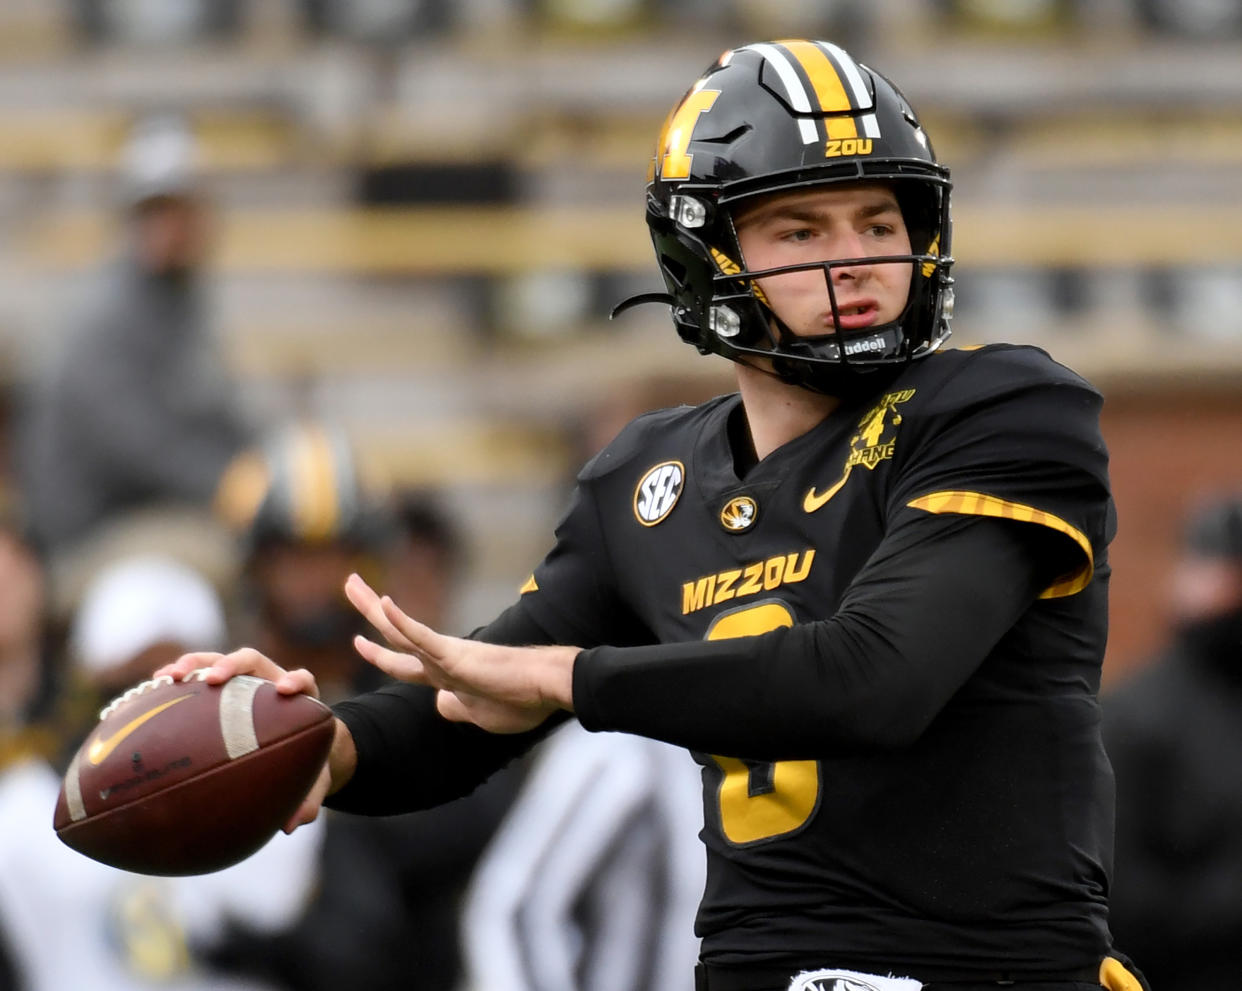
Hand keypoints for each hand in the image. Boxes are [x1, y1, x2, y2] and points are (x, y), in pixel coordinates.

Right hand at [152, 648, 355, 831]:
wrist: (291, 750)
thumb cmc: (302, 764)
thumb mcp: (311, 783)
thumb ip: (308, 800)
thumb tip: (292, 825)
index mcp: (297, 699)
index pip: (301, 679)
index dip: (295, 680)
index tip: (283, 688)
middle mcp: (268, 682)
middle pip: (251, 660)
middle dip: (232, 664)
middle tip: (213, 679)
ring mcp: (241, 682)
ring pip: (216, 662)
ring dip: (193, 665)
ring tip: (167, 678)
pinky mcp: (218, 689)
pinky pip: (195, 679)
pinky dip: (175, 683)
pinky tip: (149, 694)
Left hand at [344, 573, 577, 733]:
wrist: (549, 687)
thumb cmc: (522, 701)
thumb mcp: (480, 714)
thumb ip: (457, 707)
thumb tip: (440, 702)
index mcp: (446, 674)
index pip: (403, 660)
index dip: (378, 651)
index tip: (358, 639)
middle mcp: (442, 659)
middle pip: (395, 633)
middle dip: (369, 609)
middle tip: (350, 583)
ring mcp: (448, 656)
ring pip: (400, 629)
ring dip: (372, 606)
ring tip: (351, 582)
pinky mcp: (457, 656)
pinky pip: (423, 637)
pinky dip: (402, 621)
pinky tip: (384, 602)